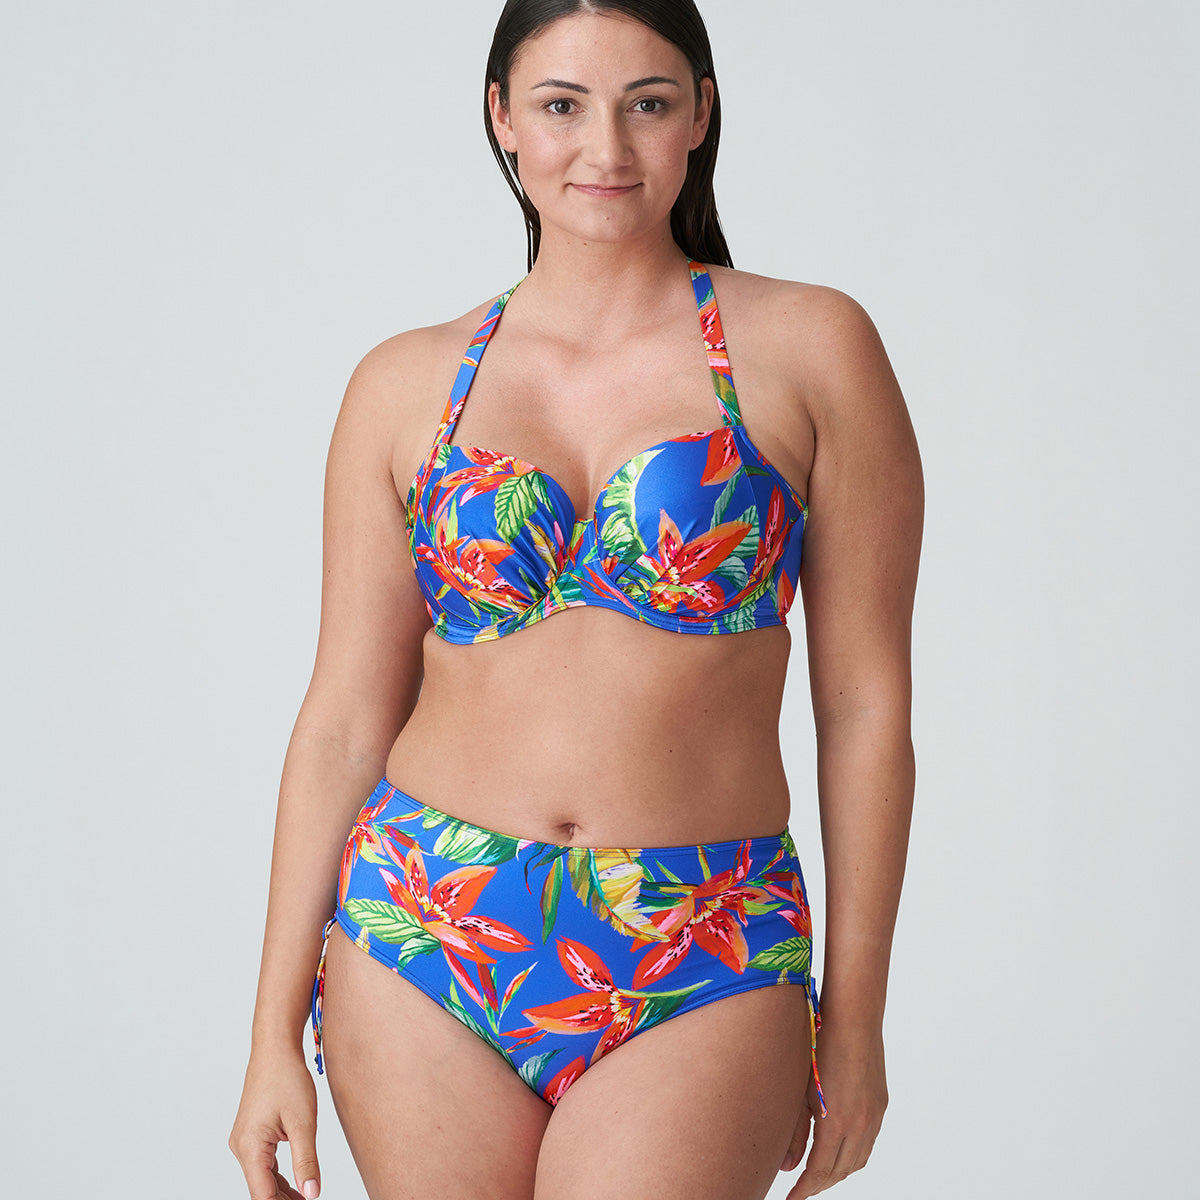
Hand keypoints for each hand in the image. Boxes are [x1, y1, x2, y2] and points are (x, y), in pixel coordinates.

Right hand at [229, 1046, 321, 1199]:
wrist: (275, 1048)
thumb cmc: (287, 1077)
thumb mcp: (303, 1121)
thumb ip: (306, 1161)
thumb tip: (312, 1194)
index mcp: (250, 1147)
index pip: (263, 1195)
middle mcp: (241, 1147)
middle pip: (261, 1190)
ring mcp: (244, 1141)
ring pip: (262, 1178)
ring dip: (282, 1191)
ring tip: (306, 1198)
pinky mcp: (251, 1134)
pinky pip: (263, 1164)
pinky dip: (278, 1176)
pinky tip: (296, 1183)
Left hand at [779, 1022, 887, 1196]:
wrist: (853, 1017)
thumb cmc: (819, 1044)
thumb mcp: (799, 1089)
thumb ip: (794, 1132)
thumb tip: (787, 1167)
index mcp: (837, 1122)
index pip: (820, 1172)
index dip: (804, 1189)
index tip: (791, 1199)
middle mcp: (861, 1124)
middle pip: (840, 1171)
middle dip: (819, 1184)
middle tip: (800, 1188)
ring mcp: (874, 1115)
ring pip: (857, 1160)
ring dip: (837, 1172)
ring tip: (816, 1173)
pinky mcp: (881, 1104)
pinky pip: (868, 1142)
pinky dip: (852, 1154)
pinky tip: (838, 1149)